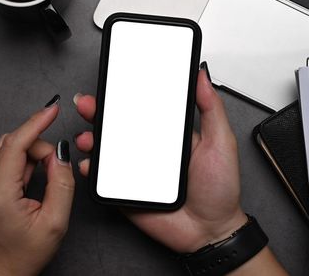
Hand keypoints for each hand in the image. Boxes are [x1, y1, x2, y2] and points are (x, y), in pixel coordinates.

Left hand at [0, 96, 74, 275]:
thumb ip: (61, 184)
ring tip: (42, 180)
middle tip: (55, 168)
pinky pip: (0, 162)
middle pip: (11, 143)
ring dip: (28, 155)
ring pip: (5, 150)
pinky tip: (29, 183)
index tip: (52, 109)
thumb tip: (61, 155)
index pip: (16, 143)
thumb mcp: (54, 223)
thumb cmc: (20, 258)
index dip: (36, 122)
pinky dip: (19, 163)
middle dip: (37, 146)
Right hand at [75, 70, 246, 252]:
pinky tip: (89, 164)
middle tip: (89, 104)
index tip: (111, 84)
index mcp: (168, 135)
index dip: (124, 96)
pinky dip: (91, 170)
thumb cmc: (220, 190)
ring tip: (87, 137)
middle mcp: (149, 150)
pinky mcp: (126, 192)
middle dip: (98, 113)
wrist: (212, 232)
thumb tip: (202, 77)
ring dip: (90, 139)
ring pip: (105, 150)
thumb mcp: (221, 142)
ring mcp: (135, 171)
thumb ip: (211, 109)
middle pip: (117, 127)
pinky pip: (103, 179)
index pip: (141, 110)